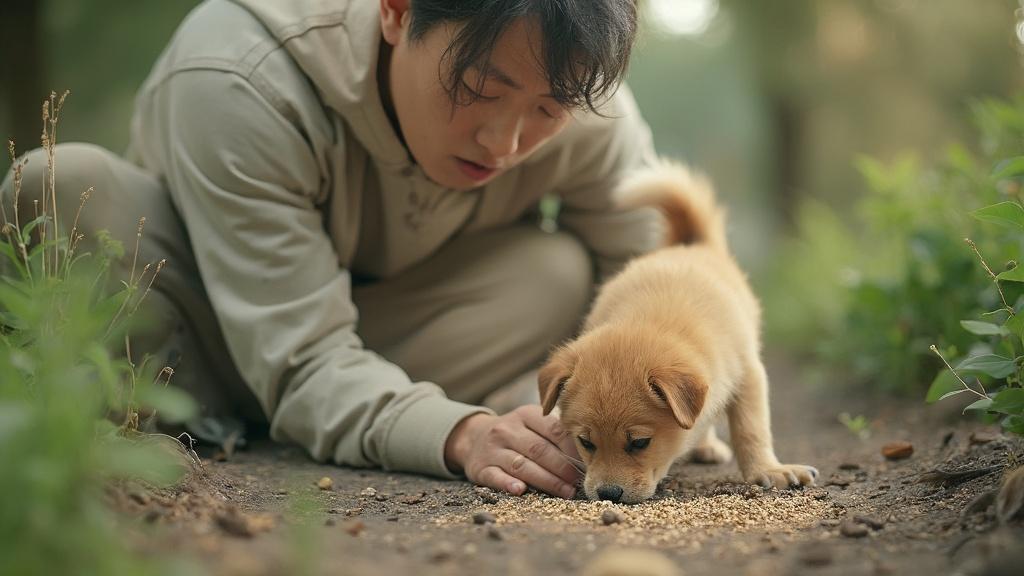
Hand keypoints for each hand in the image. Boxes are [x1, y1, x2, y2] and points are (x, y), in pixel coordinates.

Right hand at [444, 405, 580, 498]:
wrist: (472, 437)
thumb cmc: (516, 433)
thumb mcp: (532, 423)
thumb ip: (555, 432)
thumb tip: (588, 455)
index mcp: (525, 415)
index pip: (553, 429)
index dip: (572, 448)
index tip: (588, 463)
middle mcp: (507, 430)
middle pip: (539, 450)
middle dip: (563, 468)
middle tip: (580, 483)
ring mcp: (492, 449)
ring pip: (521, 465)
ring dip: (546, 481)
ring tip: (566, 492)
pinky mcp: (480, 468)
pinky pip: (495, 476)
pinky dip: (508, 484)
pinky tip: (521, 491)